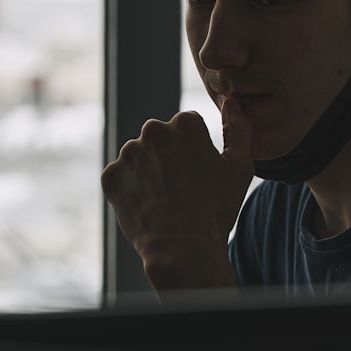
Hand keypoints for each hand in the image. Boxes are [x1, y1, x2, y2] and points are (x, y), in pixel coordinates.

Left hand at [101, 98, 254, 291]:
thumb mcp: (240, 167)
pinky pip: (122, 177)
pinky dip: (131, 188)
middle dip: (170, 156)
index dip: (197, 151)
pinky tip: (148, 206)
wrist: (181, 250)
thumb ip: (238, 128)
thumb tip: (231, 101)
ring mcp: (127, 154)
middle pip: (162, 138)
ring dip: (150, 171)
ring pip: (140, 156)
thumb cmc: (215, 209)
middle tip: (183, 188)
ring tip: (166, 199)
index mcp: (183, 124)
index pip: (188, 127)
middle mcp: (151, 131)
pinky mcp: (110, 176)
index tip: (200, 174)